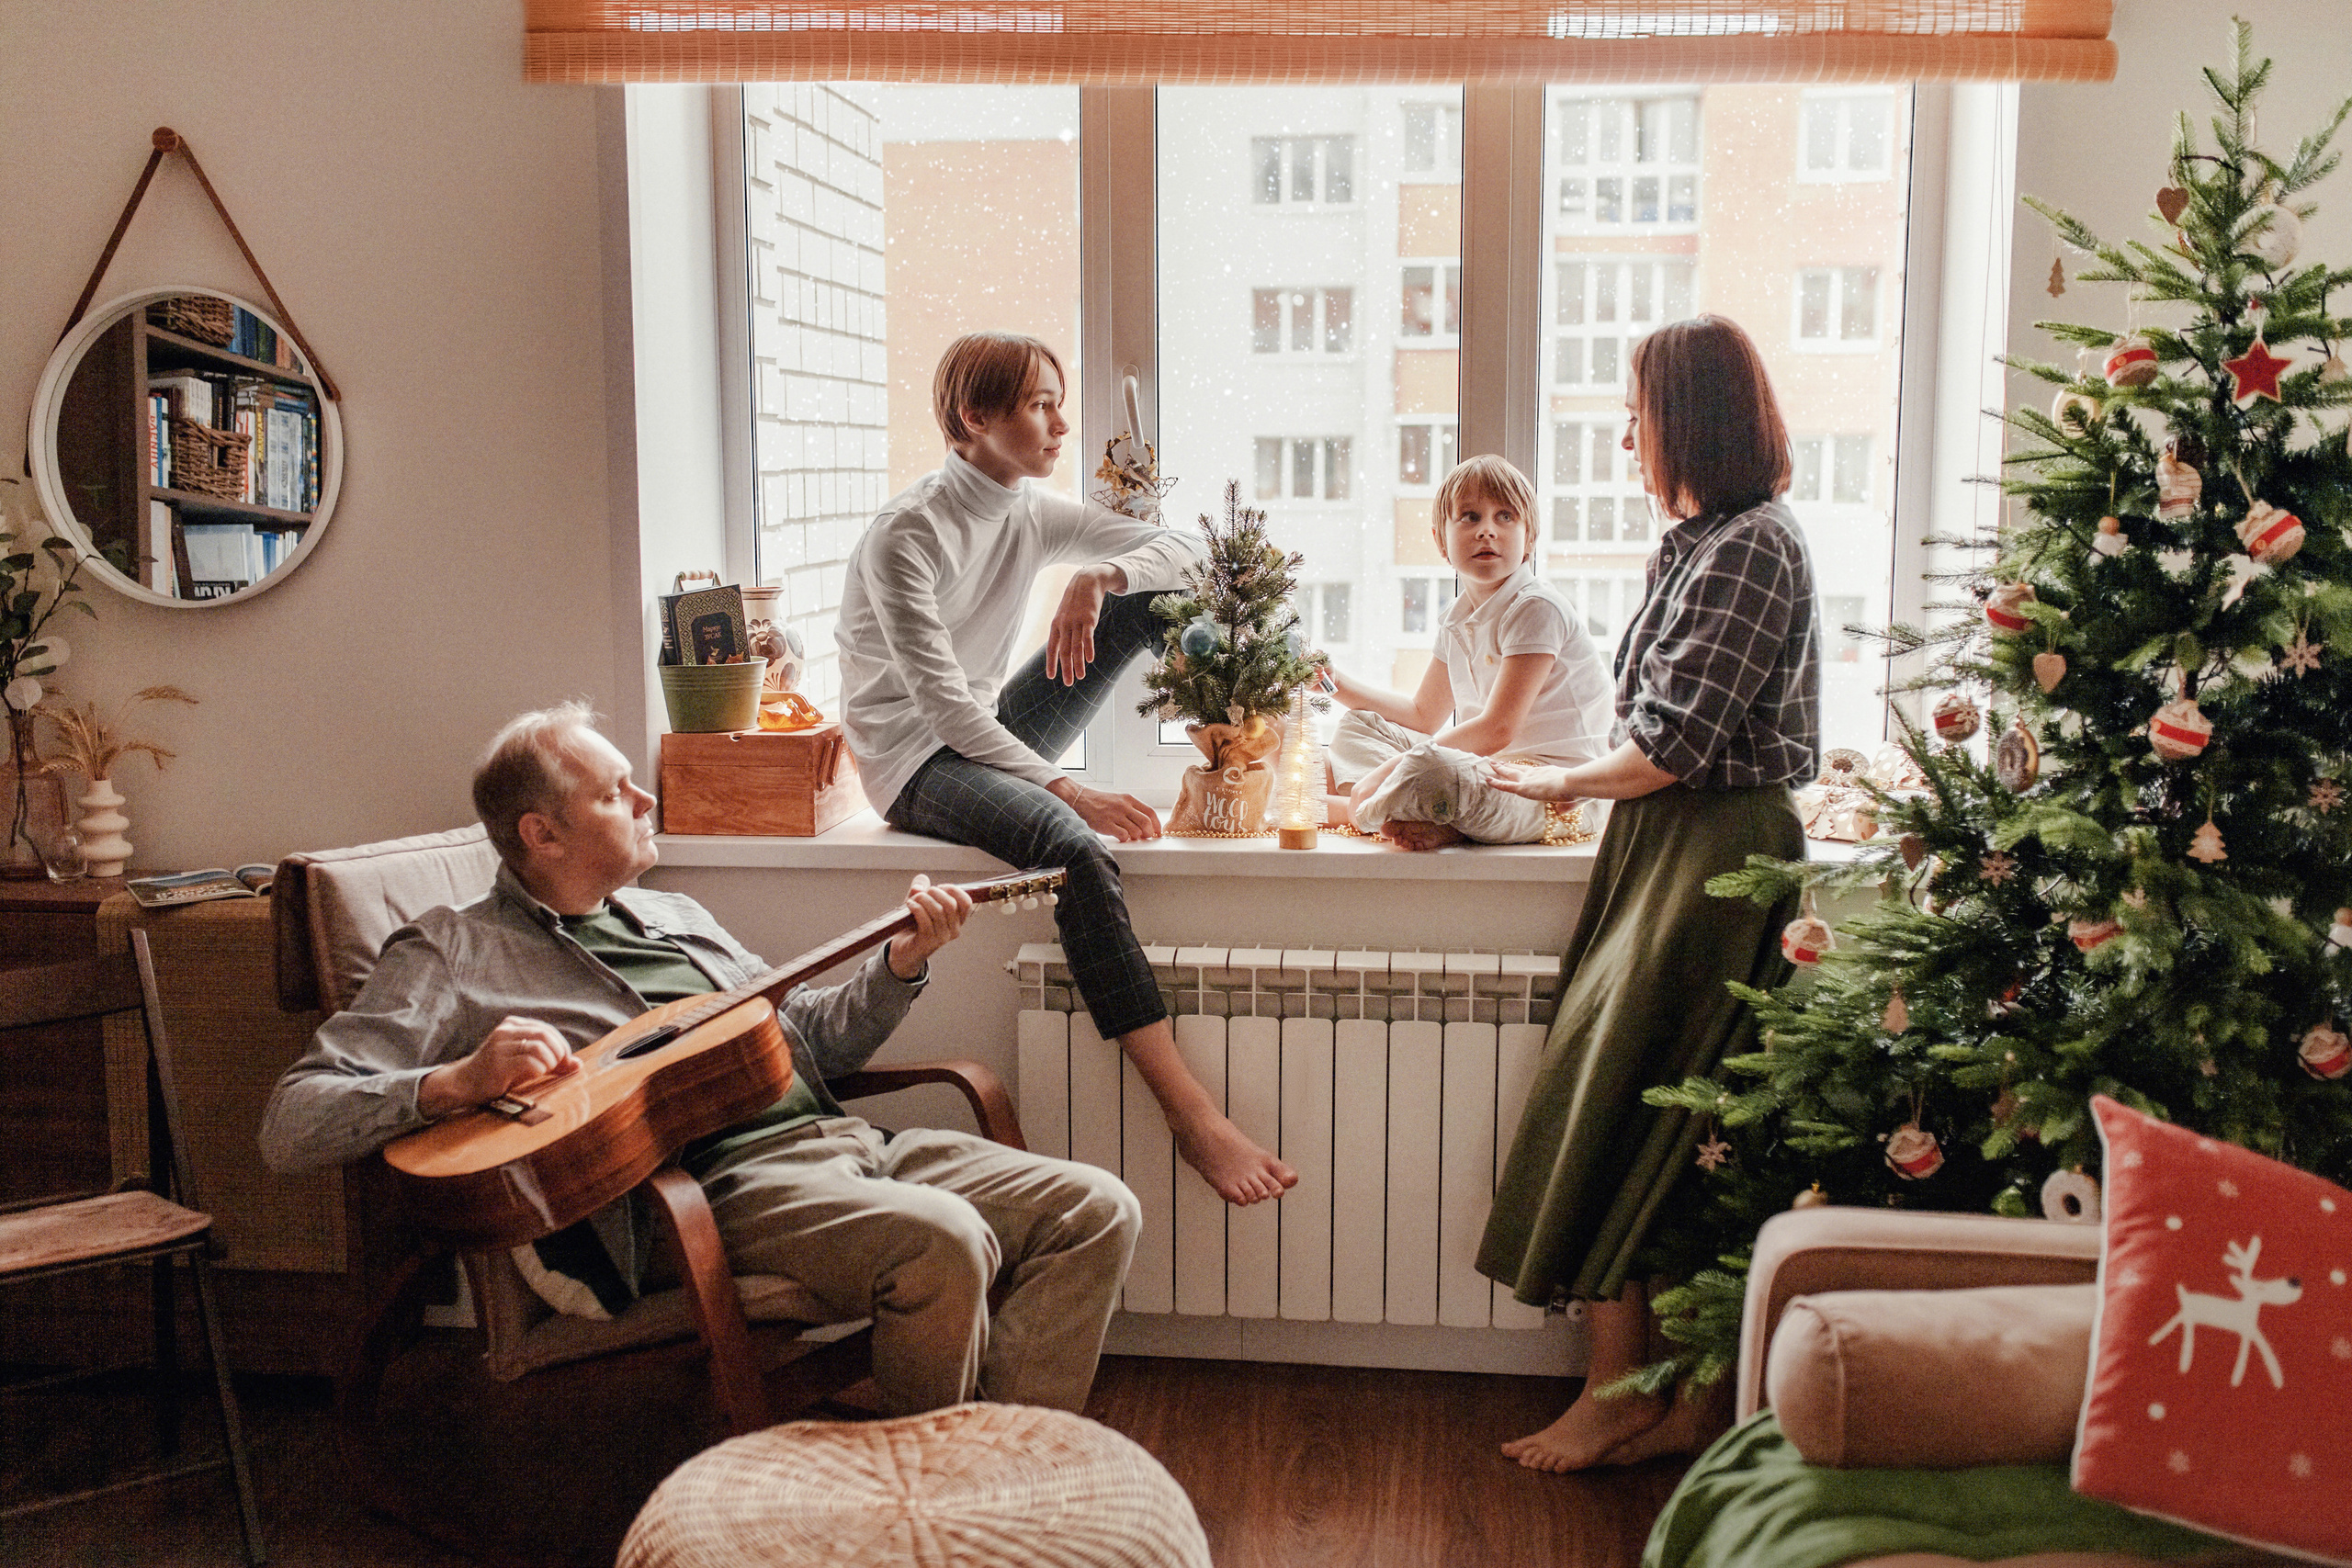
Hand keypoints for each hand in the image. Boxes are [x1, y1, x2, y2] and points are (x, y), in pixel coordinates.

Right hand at [421, 1017, 579, 1116]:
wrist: (464, 1083)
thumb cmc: (498, 1073)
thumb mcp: (525, 1062)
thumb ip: (551, 1061)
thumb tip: (578, 1064)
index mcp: (513, 1025)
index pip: (546, 1029)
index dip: (561, 1045)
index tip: (565, 1061)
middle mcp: (506, 1031)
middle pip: (545, 1035)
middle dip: (558, 1052)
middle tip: (558, 1067)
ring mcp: (500, 1045)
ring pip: (539, 1046)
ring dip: (549, 1061)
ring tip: (544, 1071)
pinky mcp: (498, 1062)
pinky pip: (529, 1061)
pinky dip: (539, 1068)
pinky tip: (535, 1074)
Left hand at [887, 874, 972, 978]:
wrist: (903, 950)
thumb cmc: (914, 925)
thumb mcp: (919, 903)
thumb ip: (921, 889)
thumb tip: (920, 883)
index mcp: (957, 921)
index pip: (966, 902)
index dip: (953, 890)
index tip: (939, 887)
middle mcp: (954, 930)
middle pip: (951, 904)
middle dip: (934, 892)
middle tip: (922, 893)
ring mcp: (942, 937)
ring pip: (938, 911)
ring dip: (923, 899)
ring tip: (913, 899)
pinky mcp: (929, 942)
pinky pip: (925, 920)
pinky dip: (916, 908)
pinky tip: (909, 905)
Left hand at [1046, 566, 1122, 684]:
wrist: (1086, 581)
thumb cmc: (1075, 601)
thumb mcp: (1064, 614)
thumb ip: (1063, 629)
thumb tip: (1062, 645)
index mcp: (1056, 625)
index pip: (1051, 648)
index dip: (1051, 663)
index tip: (1051, 677)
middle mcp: (1064, 625)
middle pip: (1064, 651)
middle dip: (1066, 669)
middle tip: (1068, 683)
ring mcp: (1076, 622)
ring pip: (1076, 647)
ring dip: (1078, 664)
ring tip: (1080, 677)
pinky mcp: (1089, 619)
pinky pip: (1087, 637)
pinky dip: (1088, 649)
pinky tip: (1090, 660)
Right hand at [1049, 776, 1161, 841]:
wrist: (1080, 799)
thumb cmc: (1100, 802)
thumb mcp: (1119, 800)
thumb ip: (1132, 810)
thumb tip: (1146, 825)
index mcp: (1129, 799)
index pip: (1150, 812)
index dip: (1156, 824)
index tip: (1157, 832)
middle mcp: (1124, 806)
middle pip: (1146, 823)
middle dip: (1149, 833)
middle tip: (1146, 837)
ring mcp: (1115, 815)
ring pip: (1136, 831)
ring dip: (1135, 837)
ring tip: (1129, 836)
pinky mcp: (1106, 824)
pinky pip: (1123, 836)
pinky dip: (1125, 839)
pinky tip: (1120, 837)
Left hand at [1483, 760, 1577, 802]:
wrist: (1574, 783)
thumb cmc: (1578, 789)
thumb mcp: (1574, 798)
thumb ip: (1566, 805)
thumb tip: (1561, 810)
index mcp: (1549, 773)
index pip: (1532, 770)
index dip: (1523, 768)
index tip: (1518, 766)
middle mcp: (1537, 773)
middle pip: (1518, 768)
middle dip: (1508, 765)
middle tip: (1498, 761)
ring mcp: (1530, 779)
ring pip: (1510, 773)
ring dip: (1499, 769)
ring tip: (1490, 764)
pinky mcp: (1524, 787)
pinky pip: (1506, 785)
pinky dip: (1496, 783)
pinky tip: (1488, 780)